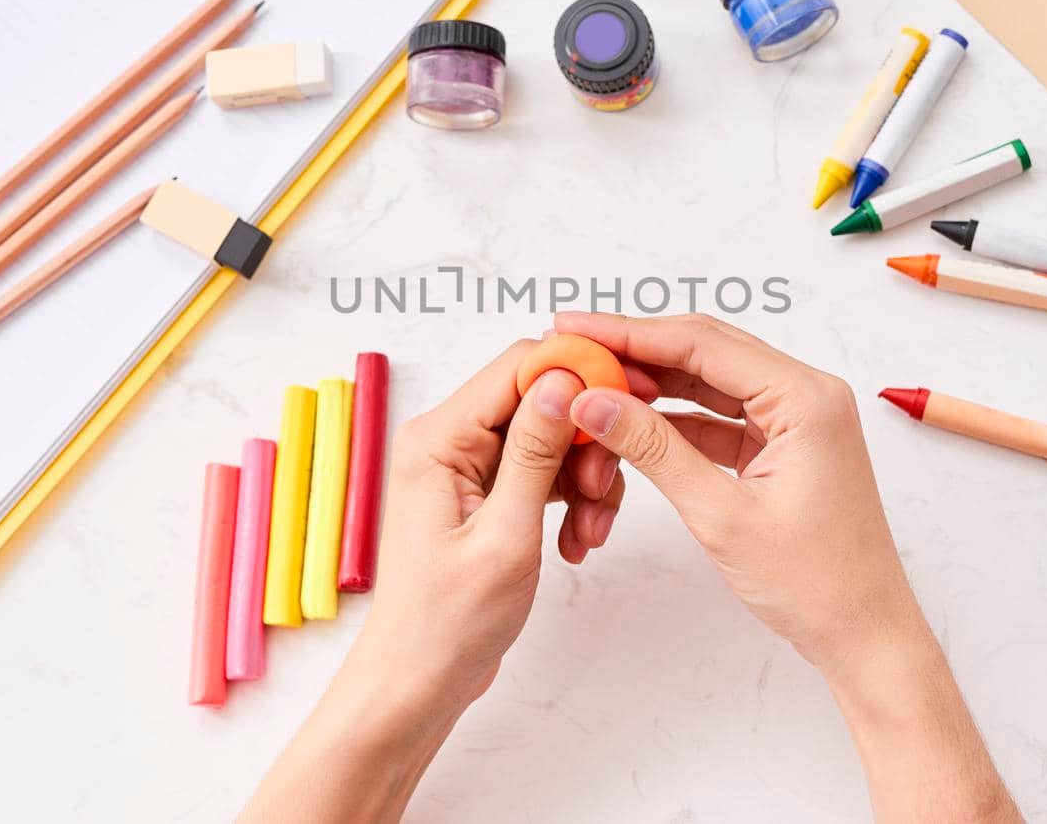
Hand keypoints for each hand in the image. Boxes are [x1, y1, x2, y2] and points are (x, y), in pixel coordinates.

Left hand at [244, 340, 646, 823]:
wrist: (419, 680)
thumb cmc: (447, 623)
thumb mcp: (506, 535)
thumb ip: (535, 453)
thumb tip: (562, 381)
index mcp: (438, 439)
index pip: (519, 366)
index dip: (580, 376)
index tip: (627, 404)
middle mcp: (448, 440)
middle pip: (540, 399)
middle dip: (585, 441)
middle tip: (599, 495)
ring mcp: (466, 467)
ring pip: (551, 437)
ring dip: (584, 478)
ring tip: (589, 533)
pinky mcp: (485, 492)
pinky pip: (543, 470)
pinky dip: (570, 499)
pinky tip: (576, 542)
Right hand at [556, 312, 1019, 822]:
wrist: (865, 637)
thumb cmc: (816, 584)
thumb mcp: (721, 515)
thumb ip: (654, 449)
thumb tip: (595, 401)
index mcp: (806, 398)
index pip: (702, 342)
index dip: (629, 332)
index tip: (575, 326)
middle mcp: (807, 395)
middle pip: (705, 349)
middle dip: (636, 349)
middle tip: (574, 348)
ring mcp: (797, 419)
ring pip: (710, 380)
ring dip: (653, 383)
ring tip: (593, 384)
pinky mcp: (784, 446)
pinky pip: (720, 414)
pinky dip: (675, 417)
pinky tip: (631, 420)